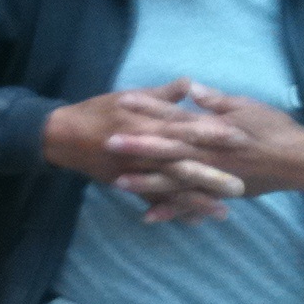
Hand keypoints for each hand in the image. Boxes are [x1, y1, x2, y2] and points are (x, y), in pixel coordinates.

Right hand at [43, 80, 243, 223]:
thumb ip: (162, 95)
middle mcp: (142, 150)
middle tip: (240, 187)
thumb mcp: (129, 96)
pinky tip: (194, 221)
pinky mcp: (126, 186)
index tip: (239, 138)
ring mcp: (134, 171)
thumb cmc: (99, 111)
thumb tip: (191, 83)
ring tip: (224, 212)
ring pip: (169, 188)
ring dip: (196, 201)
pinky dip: (172, 211)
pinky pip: (153, 201)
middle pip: (182, 165)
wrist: (62, 136)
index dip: (211, 134)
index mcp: (146, 124)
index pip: (185, 128)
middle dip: (211, 177)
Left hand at [104, 83, 303, 197]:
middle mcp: (209, 154)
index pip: (175, 115)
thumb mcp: (245, 106)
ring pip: (174, 180)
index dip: (149, 107)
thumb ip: (215, 101)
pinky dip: (171, 210)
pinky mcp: (219, 193)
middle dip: (137, 146)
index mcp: (212, 129)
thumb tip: (189, 88)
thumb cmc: (274, 128)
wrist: (300, 161)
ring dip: (145, 181)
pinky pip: (191, 204)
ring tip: (116, 182)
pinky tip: (148, 216)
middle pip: (167, 149)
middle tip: (108, 142)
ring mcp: (212, 176)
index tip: (123, 100)